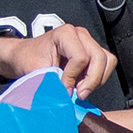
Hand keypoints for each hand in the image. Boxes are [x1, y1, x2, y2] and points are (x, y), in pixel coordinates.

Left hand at [0, 23, 117, 99]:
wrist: (24, 55)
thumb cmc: (28, 60)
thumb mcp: (35, 72)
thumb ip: (53, 84)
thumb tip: (67, 99)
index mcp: (65, 34)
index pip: (80, 57)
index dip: (73, 77)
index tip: (64, 89)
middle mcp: (80, 34)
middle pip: (99, 58)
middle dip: (91, 81)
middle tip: (78, 95)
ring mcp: (88, 41)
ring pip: (107, 61)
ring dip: (97, 79)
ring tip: (80, 89)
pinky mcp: (93, 51)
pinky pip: (107, 64)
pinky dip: (98, 78)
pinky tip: (83, 84)